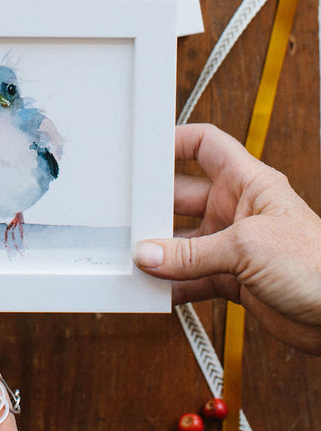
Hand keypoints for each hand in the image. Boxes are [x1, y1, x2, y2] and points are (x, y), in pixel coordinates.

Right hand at [133, 123, 320, 354]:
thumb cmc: (318, 264)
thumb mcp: (247, 247)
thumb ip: (193, 253)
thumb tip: (150, 254)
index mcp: (248, 182)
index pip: (204, 145)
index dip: (174, 142)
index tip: (145, 150)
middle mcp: (238, 209)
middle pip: (183, 196)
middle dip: (157, 206)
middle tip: (128, 215)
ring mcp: (234, 244)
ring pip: (184, 241)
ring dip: (162, 252)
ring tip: (137, 258)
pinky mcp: (233, 278)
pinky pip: (192, 275)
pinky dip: (173, 283)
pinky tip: (156, 288)